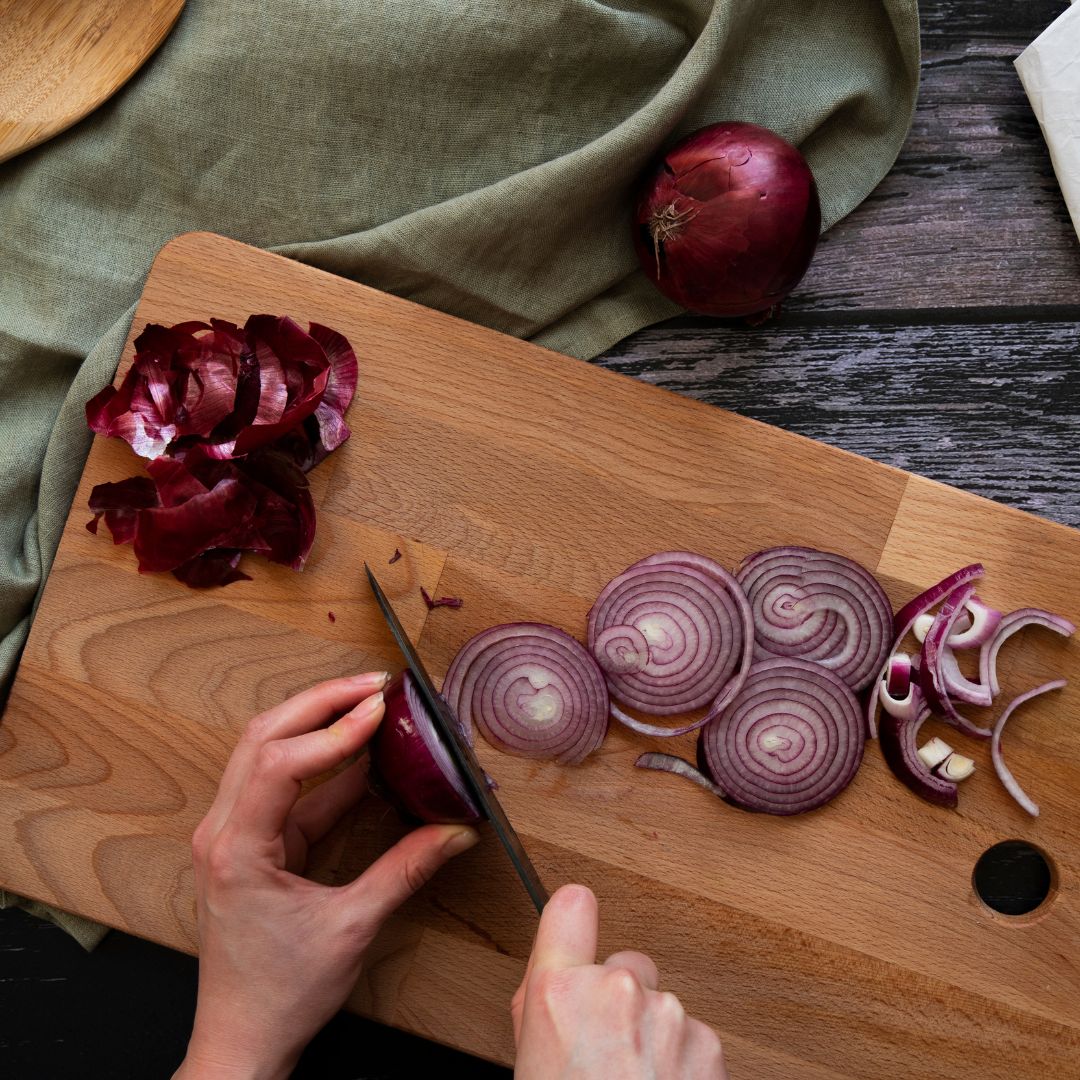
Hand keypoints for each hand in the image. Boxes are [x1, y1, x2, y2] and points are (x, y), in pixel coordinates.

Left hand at [173, 671, 478, 1079]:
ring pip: (265, 750)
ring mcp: (231, 833)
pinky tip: (362, 750)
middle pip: (264, 737)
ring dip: (316, 721)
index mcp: (237, 849)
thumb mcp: (352, 927)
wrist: (242, 1039)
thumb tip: (454, 830)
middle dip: (322, 702)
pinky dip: (321, 760)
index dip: (332, 731)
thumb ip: (406, 870)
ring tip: (368, 701)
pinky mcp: (248, 842)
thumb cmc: (279, 994)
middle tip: (376, 684)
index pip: (278, 762)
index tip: (379, 712)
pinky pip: (282, 784)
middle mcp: (223, 831)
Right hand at [512, 885, 725, 1078]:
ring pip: (660, 1004)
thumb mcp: (531, 1063)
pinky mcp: (706, 1040)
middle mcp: (615, 990)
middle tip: (606, 1052)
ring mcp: (666, 1013)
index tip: (575, 927)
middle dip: (618, 998)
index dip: (572, 919)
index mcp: (558, 993)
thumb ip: (544, 1008)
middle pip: (623, 965)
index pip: (569, 905)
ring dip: (652, 1036)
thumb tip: (558, 982)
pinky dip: (682, 1061)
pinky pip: (690, 1035)